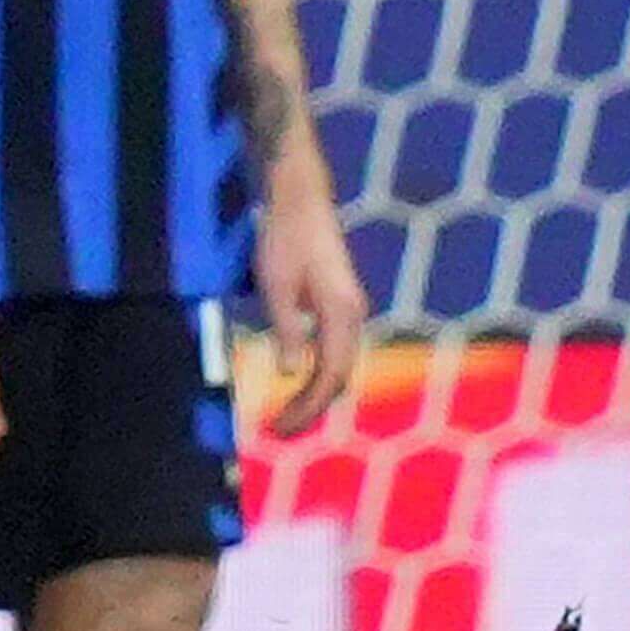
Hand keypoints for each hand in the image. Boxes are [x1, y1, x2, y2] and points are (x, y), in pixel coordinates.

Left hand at [254, 184, 370, 434]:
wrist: (300, 200)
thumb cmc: (283, 239)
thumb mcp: (275, 287)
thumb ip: (285, 330)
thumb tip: (289, 373)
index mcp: (342, 313)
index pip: (329, 376)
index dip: (307, 408)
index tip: (281, 429)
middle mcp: (354, 315)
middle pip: (339, 376)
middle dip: (311, 408)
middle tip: (279, 430)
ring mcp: (350, 310)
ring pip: (339, 365)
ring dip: (315, 393)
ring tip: (287, 416)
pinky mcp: (340, 305)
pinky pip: (335, 351)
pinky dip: (318, 374)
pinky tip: (299, 384)